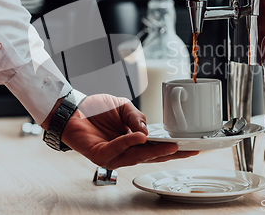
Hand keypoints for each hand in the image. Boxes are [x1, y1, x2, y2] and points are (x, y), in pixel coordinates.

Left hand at [61, 94, 198, 169]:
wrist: (73, 109)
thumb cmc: (96, 109)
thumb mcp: (123, 107)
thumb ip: (136, 118)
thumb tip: (147, 130)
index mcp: (132, 142)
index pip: (156, 148)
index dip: (173, 148)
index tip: (190, 147)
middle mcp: (124, 151)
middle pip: (151, 156)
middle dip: (170, 154)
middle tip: (187, 151)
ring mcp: (113, 156)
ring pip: (137, 155)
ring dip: (154, 151)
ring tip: (170, 146)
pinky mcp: (100, 155)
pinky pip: (118, 149)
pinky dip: (129, 142)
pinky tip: (140, 137)